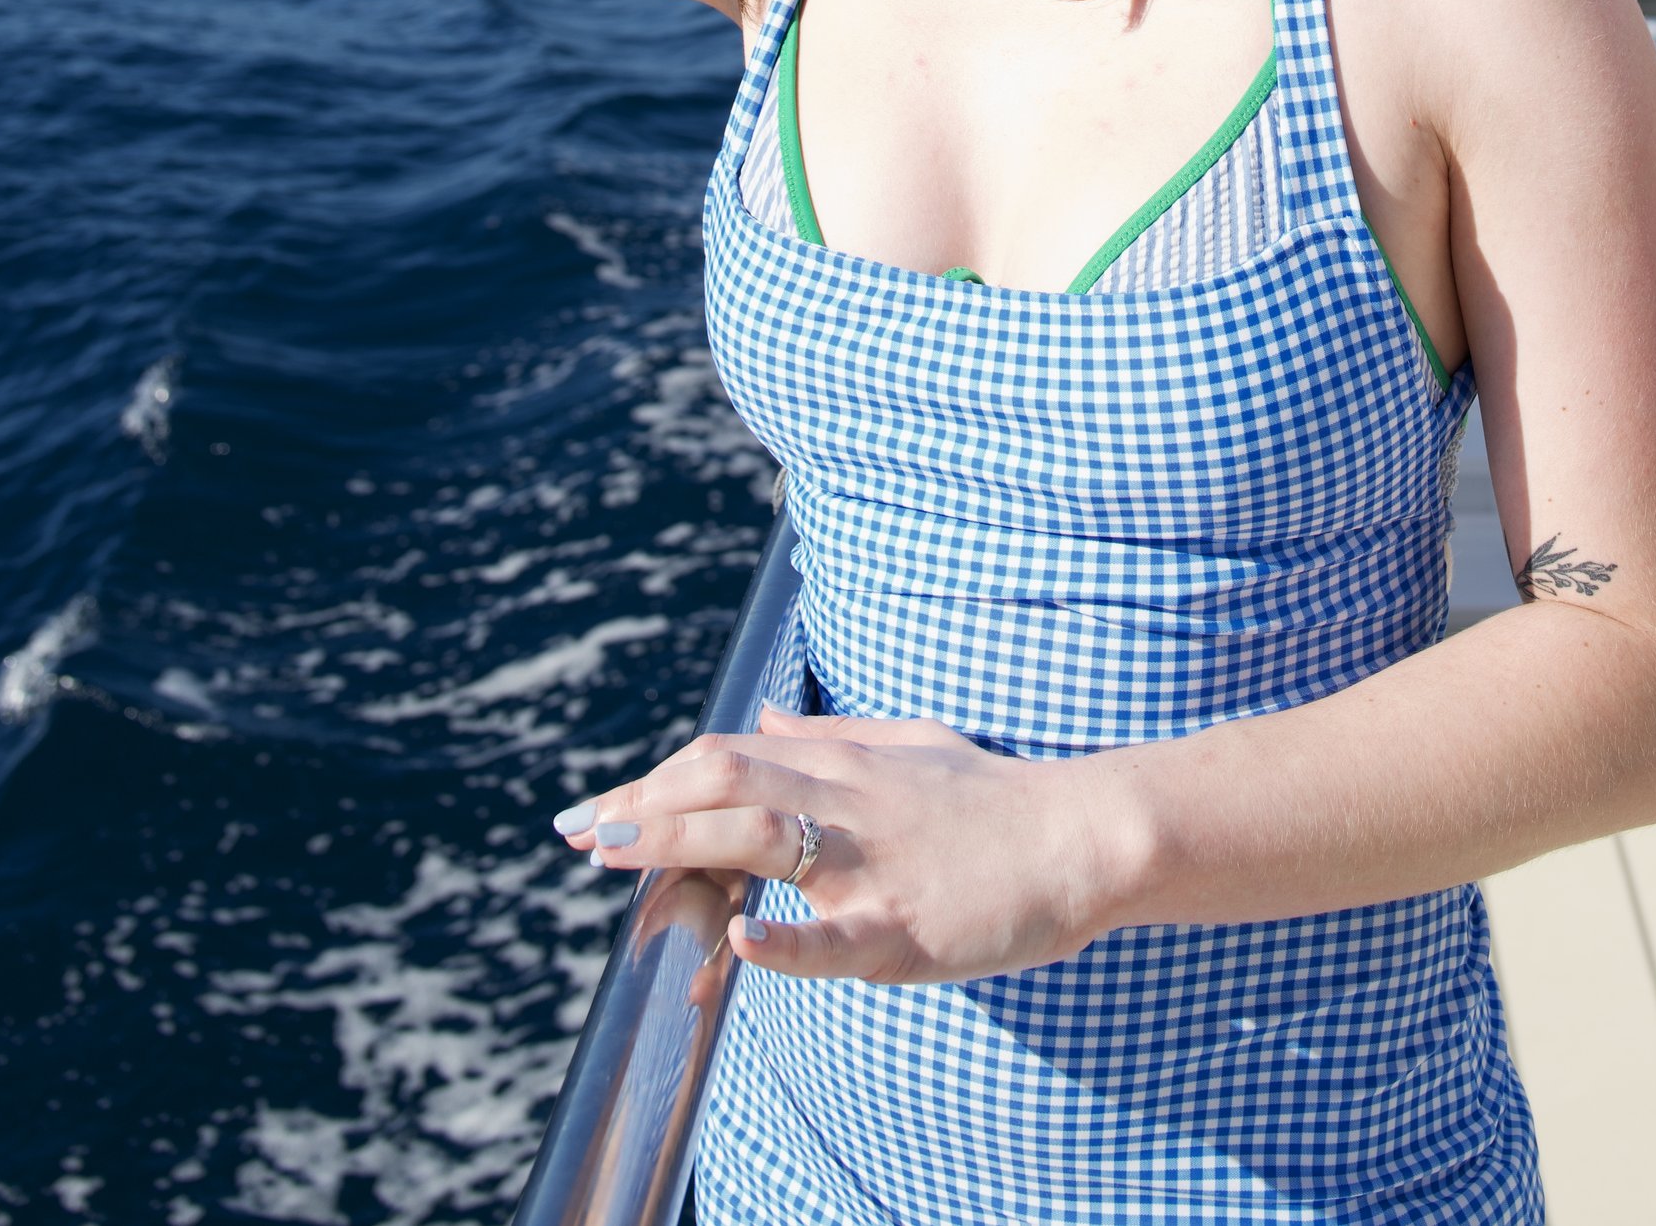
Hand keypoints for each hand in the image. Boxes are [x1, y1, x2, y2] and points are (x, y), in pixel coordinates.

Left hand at [553, 704, 1124, 984]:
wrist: (1081, 835)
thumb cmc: (995, 800)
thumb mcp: (908, 746)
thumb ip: (827, 735)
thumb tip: (754, 715)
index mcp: (844, 765)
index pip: (725, 758)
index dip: (651, 783)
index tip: (593, 811)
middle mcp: (846, 800)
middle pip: (724, 782)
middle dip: (640, 808)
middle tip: (574, 835)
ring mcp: (873, 860)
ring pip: (763, 835)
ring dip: (677, 842)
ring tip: (612, 859)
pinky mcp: (906, 924)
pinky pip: (838, 934)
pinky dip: (788, 938)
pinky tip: (745, 941)